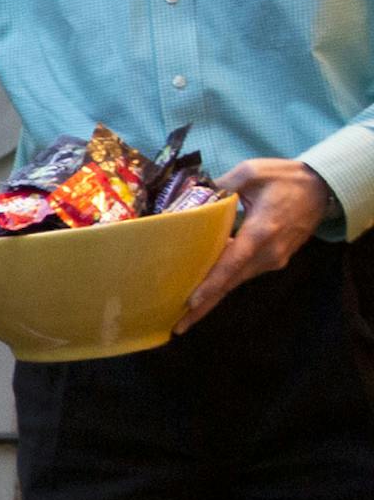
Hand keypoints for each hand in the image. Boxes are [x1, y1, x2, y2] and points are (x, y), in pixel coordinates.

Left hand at [173, 159, 330, 333]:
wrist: (323, 189)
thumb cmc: (286, 178)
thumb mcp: (252, 173)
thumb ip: (222, 186)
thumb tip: (194, 196)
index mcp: (262, 231)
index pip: (232, 263)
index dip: (211, 284)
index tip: (191, 302)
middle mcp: (268, 252)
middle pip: (231, 282)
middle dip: (204, 305)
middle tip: (177, 326)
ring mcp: (273, 258)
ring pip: (236, 281)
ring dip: (212, 297)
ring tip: (183, 314)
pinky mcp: (274, 259)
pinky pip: (244, 273)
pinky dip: (223, 283)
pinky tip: (203, 290)